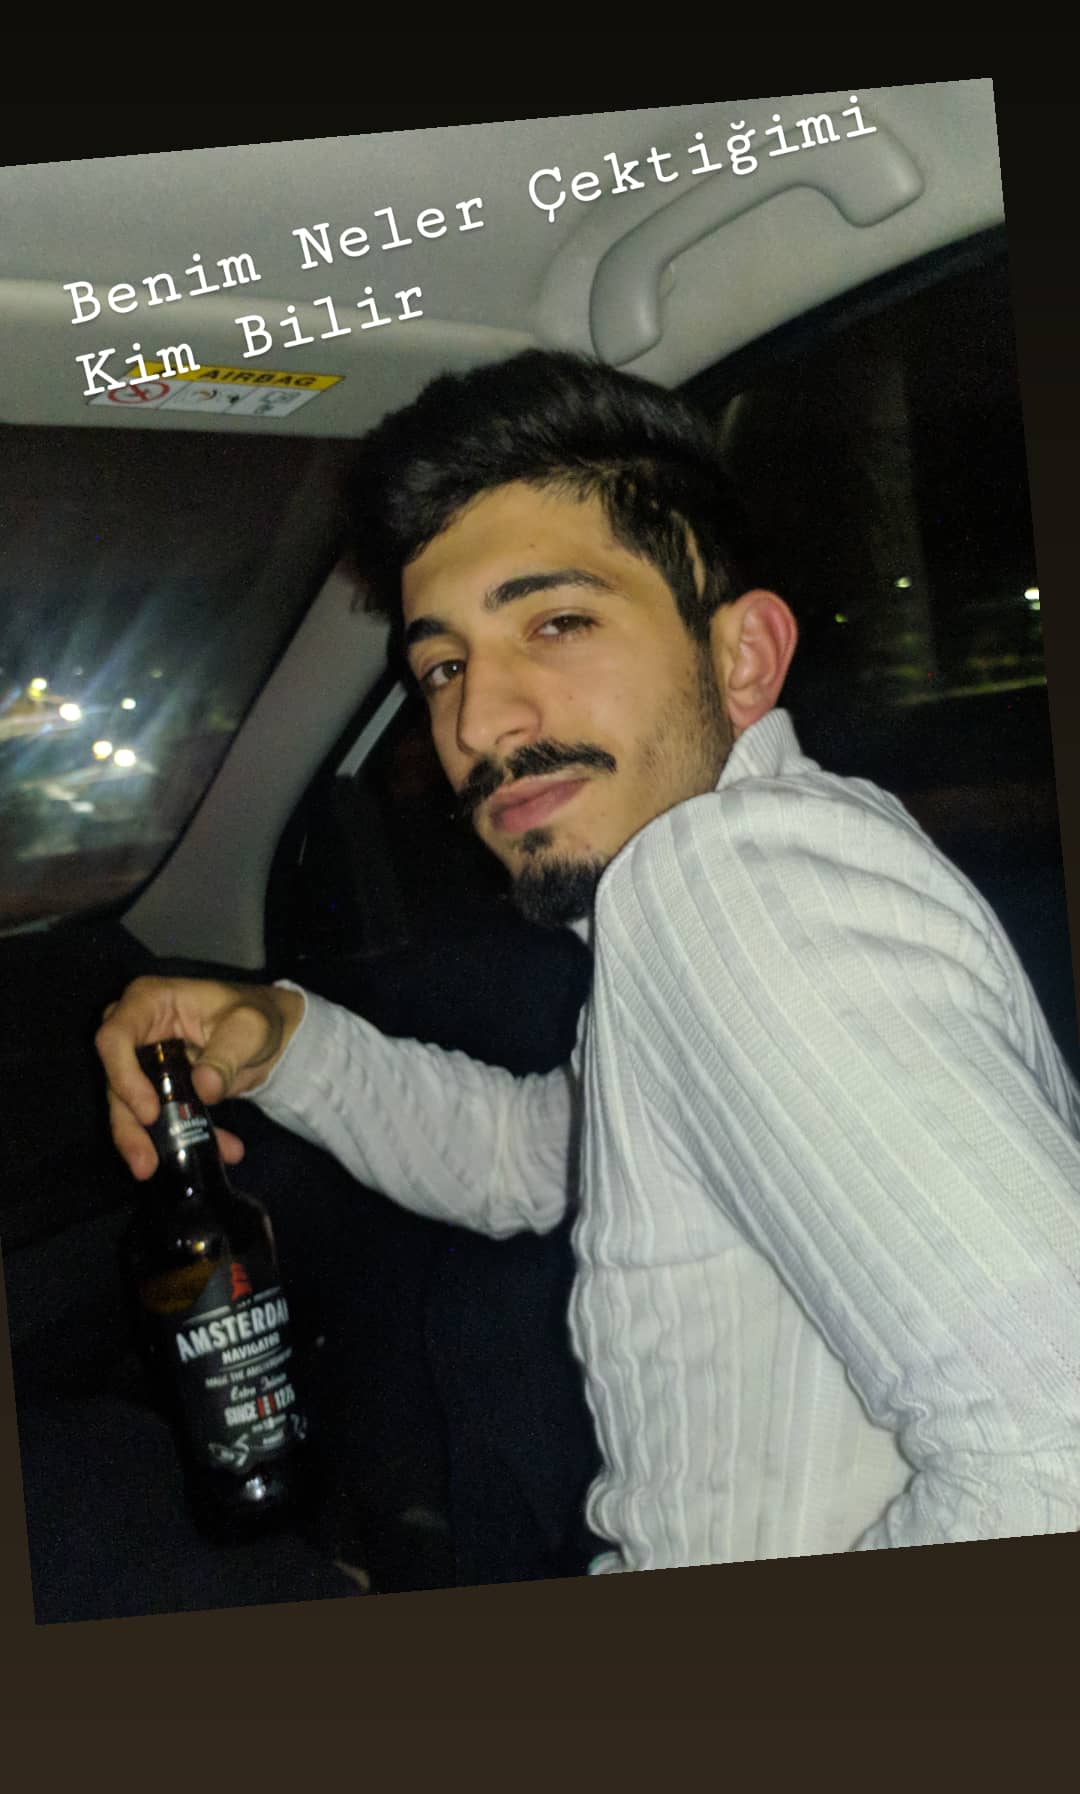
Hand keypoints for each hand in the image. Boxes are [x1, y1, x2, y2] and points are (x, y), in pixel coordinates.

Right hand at [96, 975, 304, 1180]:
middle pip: (114, 1080)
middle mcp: (136, 1033)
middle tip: (145, 1163)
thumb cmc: (254, 1017)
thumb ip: (226, 1054)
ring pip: (128, 1108)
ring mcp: (142, 1063)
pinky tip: (222, 1150)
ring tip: (161, 1171)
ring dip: (149, 1143)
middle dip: (127, 1126)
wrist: (271, 1037)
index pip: (114, 1037)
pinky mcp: (156, 1091)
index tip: (149, 1112)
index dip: (124, 1076)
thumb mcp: (249, 1028)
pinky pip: (157, 1120)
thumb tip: (204, 1088)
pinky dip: (184, 1140)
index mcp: (149, 1002)